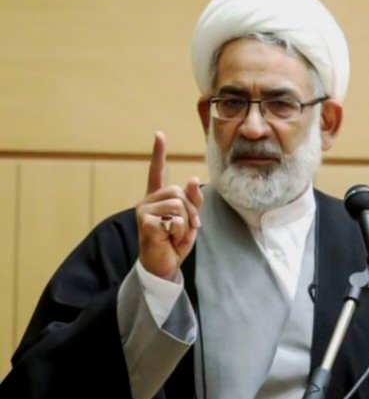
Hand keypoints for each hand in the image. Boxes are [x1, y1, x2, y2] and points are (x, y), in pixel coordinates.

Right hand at [136, 131, 203, 279]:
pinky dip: (179, 231)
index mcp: (158, 198)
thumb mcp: (190, 220)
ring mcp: (144, 210)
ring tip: (176, 234)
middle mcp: (148, 200)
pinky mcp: (145, 222)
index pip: (157, 171)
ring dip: (185, 222)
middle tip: (185, 228)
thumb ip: (193, 200)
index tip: (159, 134)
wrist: (164, 265)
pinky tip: (169, 239)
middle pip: (178, 191)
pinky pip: (174, 219)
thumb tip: (191, 177)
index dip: (158, 153)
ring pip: (178, 204)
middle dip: (190, 210)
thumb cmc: (174, 242)